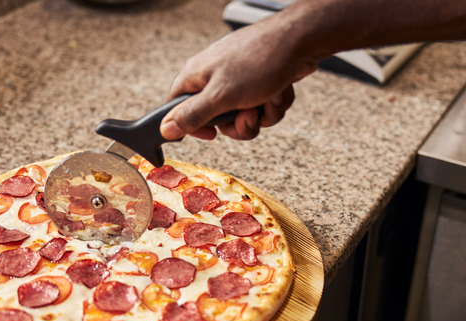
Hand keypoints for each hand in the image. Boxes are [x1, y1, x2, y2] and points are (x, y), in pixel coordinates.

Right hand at [160, 16, 317, 140]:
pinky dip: (274, 104)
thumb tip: (165, 129)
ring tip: (270, 98)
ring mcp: (239, 79)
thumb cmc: (258, 62)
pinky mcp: (261, 82)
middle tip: (249, 115)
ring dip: (262, 115)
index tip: (212, 134)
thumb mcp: (220, 96)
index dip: (193, 127)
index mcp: (197, 77)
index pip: (178, 109)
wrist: (299, 41)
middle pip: (218, 120)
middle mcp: (215, 77)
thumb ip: (192, 115)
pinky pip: (262, 107)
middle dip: (240, 124)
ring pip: (244, 116)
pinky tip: (280, 90)